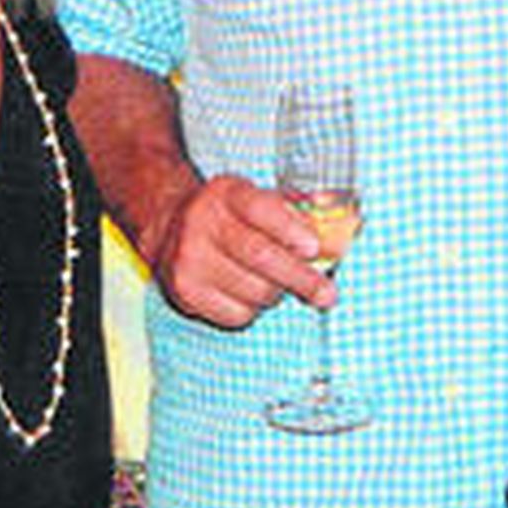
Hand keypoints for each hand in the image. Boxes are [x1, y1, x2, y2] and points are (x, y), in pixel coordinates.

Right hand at [150, 172, 334, 328]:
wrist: (170, 228)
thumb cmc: (230, 215)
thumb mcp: (256, 197)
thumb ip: (296, 209)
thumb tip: (337, 227)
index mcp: (227, 193)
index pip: (261, 209)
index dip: (290, 230)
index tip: (315, 248)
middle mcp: (203, 223)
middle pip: (259, 256)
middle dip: (300, 277)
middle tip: (327, 294)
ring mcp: (190, 260)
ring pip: (253, 291)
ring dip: (277, 293)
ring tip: (278, 282)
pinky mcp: (185, 293)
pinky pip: (236, 315)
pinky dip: (253, 310)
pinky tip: (249, 292)